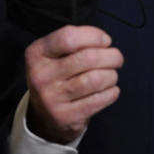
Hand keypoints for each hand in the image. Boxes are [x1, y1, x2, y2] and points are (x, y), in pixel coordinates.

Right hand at [24, 25, 123, 142]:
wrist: (44, 115)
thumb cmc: (58, 75)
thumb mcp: (55, 54)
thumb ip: (76, 42)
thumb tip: (104, 41)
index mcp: (37, 53)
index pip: (69, 37)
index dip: (94, 36)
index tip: (105, 41)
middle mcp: (40, 75)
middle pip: (88, 58)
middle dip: (112, 56)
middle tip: (117, 59)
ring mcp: (51, 98)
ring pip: (96, 79)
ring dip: (112, 75)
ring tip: (111, 75)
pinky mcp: (65, 117)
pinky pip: (99, 99)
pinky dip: (111, 92)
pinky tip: (109, 90)